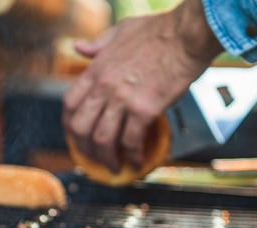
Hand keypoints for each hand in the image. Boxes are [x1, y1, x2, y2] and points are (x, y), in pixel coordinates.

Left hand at [63, 0, 222, 172]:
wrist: (186, 35)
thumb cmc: (159, 31)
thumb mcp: (120, 31)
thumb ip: (98, 44)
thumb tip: (79, 48)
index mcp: (96, 69)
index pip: (70, 104)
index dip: (70, 125)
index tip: (77, 136)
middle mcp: (105, 87)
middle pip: (82, 128)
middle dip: (85, 149)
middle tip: (95, 158)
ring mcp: (123, 99)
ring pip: (103, 139)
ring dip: (107, 159)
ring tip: (115, 167)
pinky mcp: (144, 109)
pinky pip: (132, 140)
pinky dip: (132, 156)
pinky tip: (136, 161)